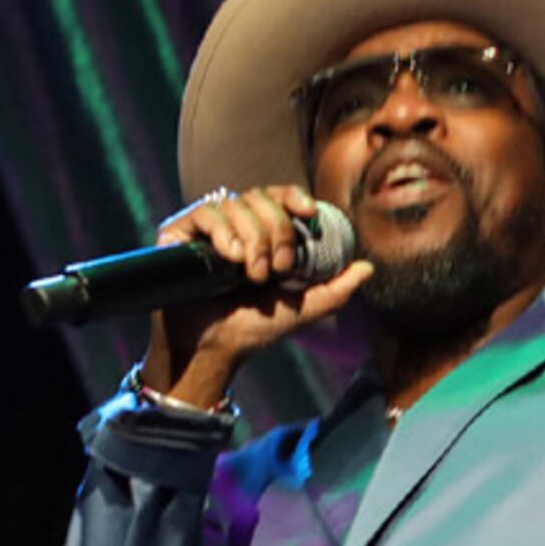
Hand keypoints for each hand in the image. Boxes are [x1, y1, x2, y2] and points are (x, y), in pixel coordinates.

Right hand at [142, 183, 374, 405]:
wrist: (213, 349)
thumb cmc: (253, 329)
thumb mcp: (303, 309)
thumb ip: (336, 289)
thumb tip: (367, 267)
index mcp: (261, 234)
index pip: (278, 197)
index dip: (294, 197)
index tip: (310, 213)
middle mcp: (233, 225)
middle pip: (260, 198)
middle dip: (276, 231)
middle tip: (277, 269)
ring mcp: (205, 228)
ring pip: (235, 204)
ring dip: (252, 238)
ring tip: (251, 274)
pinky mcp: (177, 234)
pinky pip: (205, 213)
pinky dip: (223, 232)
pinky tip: (229, 257)